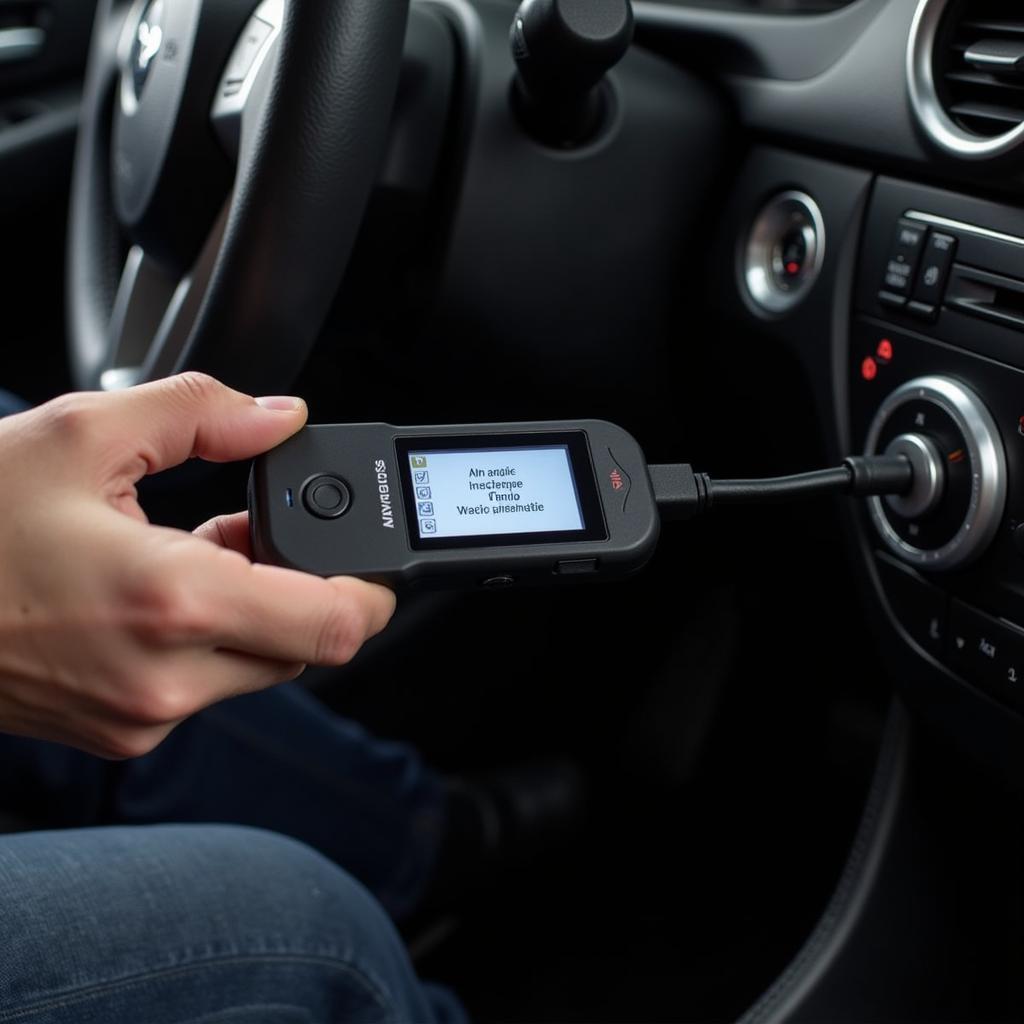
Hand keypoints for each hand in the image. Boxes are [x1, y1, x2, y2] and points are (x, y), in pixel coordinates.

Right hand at [0, 373, 395, 757]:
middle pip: (303, 645)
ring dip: (253, 609)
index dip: (370, 591)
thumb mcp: (81, 432)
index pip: (333, 627)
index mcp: (171, 603)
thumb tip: (280, 417)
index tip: (371, 560)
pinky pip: (204, 684)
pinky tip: (162, 589)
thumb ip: (203, 412)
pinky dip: (210, 637)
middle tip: (252, 527)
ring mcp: (141, 715)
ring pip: (256, 666)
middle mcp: (165, 679)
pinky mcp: (119, 729)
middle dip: (301, 586)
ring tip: (194, 548)